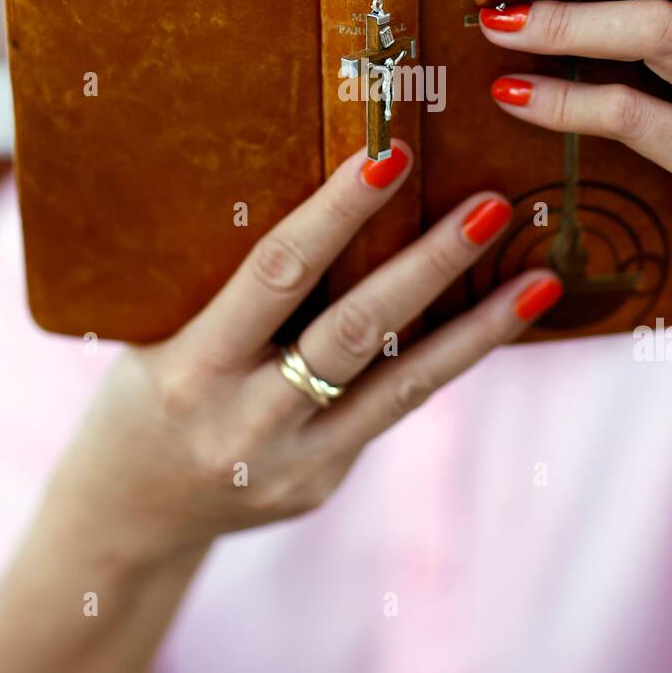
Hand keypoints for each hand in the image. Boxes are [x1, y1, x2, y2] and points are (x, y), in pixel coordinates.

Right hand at [65, 144, 560, 561]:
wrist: (129, 518)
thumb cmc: (143, 392)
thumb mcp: (159, 335)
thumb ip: (231, 289)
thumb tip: (329, 196)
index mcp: (190, 371)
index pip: (276, 275)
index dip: (335, 214)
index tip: (389, 155)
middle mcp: (246, 424)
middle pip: (356, 331)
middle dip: (429, 265)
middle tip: (493, 207)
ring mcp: (294, 465)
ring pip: (403, 384)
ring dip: (478, 327)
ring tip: (542, 278)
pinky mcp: (325, 484)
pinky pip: (393, 406)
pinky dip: (445, 358)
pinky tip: (495, 319)